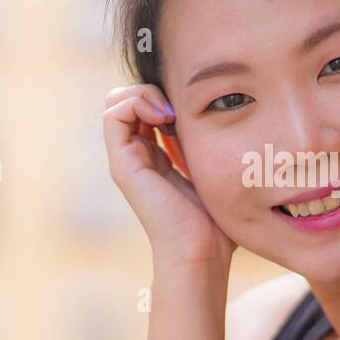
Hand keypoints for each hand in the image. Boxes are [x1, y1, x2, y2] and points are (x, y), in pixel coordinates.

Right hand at [102, 84, 236, 272]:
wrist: (202, 251)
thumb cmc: (218, 221)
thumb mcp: (217, 171)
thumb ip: (212, 148)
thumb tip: (226, 119)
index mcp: (156, 156)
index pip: (146, 106)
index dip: (166, 95)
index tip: (193, 108)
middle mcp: (137, 155)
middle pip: (128, 99)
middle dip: (153, 89)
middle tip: (180, 107)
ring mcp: (126, 159)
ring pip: (117, 100)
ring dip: (144, 92)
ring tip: (170, 111)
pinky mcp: (123, 164)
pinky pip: (113, 114)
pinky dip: (136, 102)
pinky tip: (164, 116)